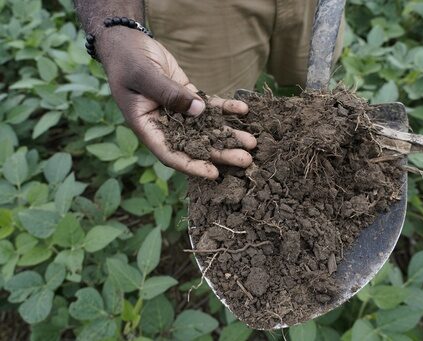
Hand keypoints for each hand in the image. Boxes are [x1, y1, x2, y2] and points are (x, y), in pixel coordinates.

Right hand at [96, 27, 255, 178]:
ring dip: (228, 134)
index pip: (171, 153)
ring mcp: (178, 111)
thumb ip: (169, 94)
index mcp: (147, 127)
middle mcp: (164, 124)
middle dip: (220, 153)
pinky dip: (226, 108)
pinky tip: (243, 110)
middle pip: (195, 144)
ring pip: (206, 127)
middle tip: (245, 160)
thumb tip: (199, 110)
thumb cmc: (128, 60)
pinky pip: (210, 105)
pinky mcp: (188, 96)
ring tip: (251, 141)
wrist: (127, 42)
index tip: (213, 174)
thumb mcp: (144, 76)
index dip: (192, 165)